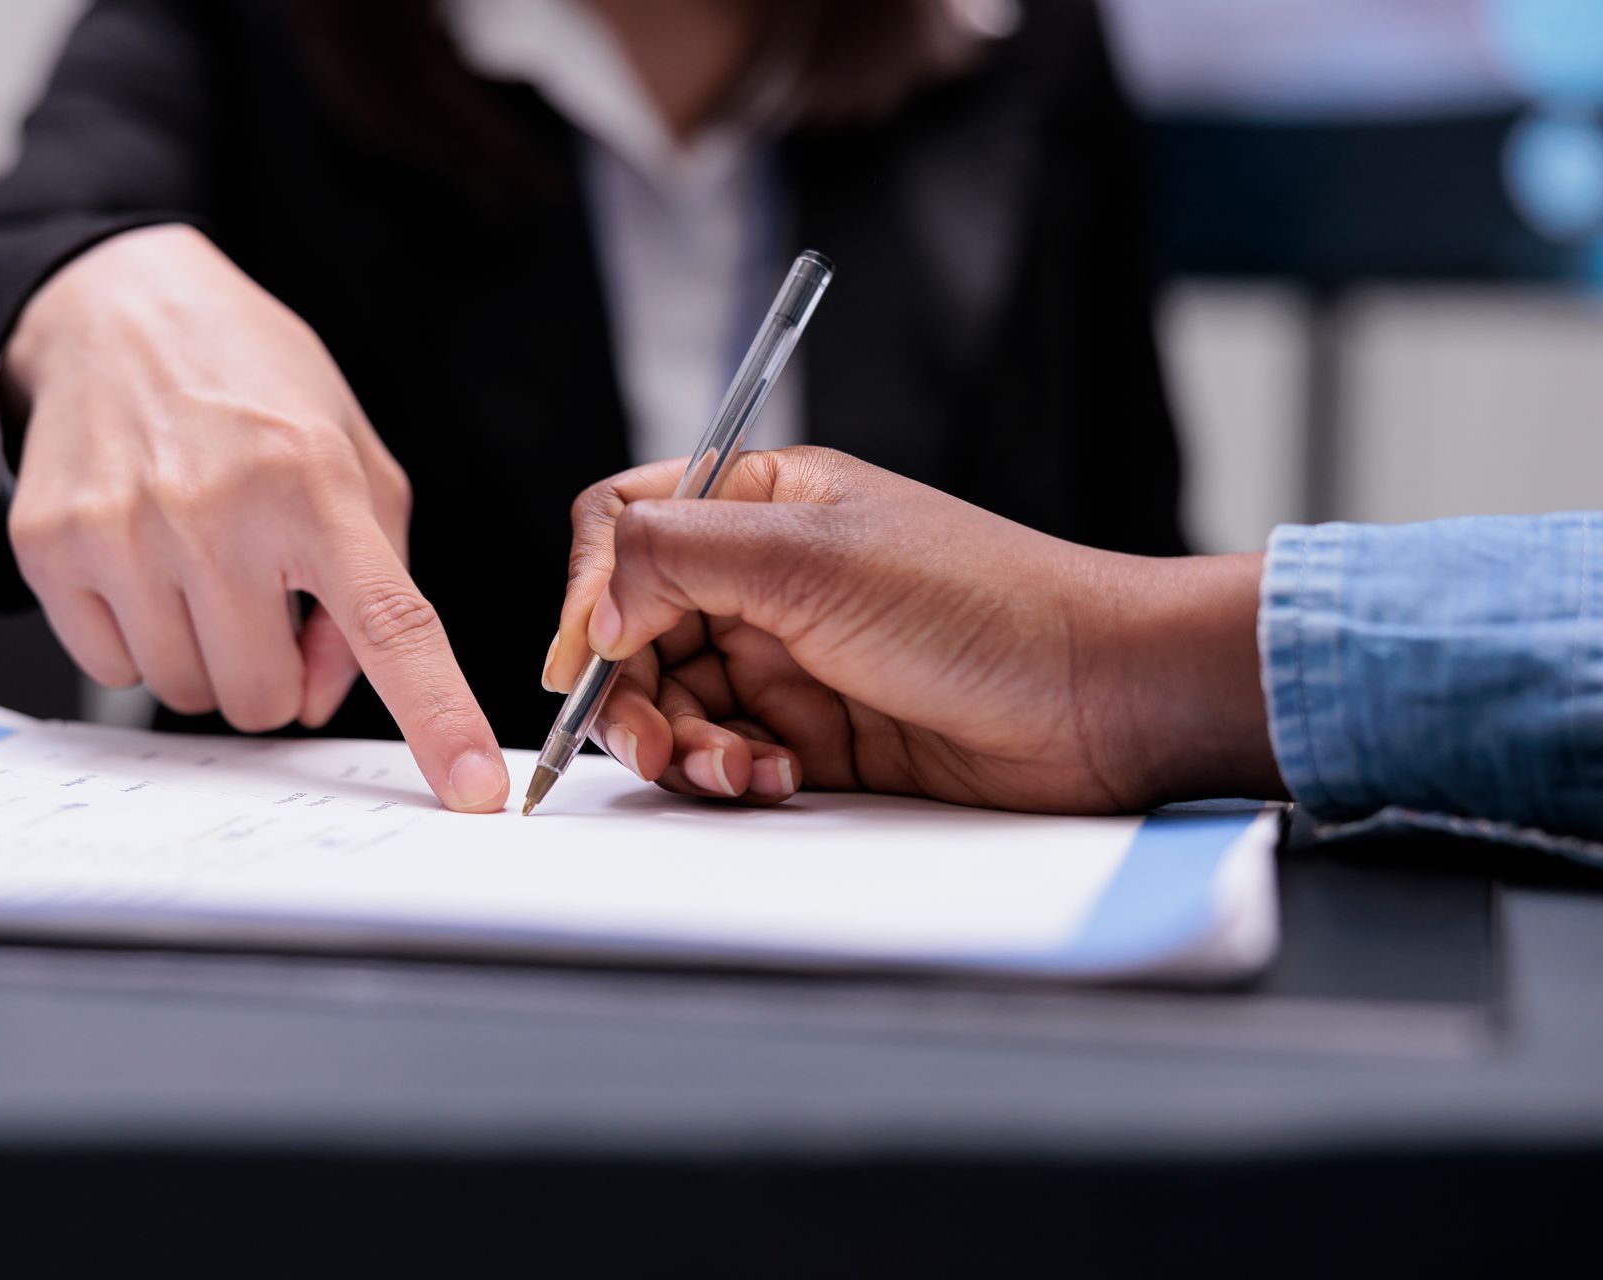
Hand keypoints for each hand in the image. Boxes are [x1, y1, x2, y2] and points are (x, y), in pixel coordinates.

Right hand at [3, 225, 508, 811]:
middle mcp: (216, 511)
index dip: (437, 717)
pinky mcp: (49, 546)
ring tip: (203, 565)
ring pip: (187, 692)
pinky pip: (111, 668)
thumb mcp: (353, 460)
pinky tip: (145, 563)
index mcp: (317, 483)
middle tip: (266, 596)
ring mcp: (123, 531)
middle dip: (274, 670)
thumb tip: (322, 696)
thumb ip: (374, 582)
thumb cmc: (256, 390)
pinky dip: (139, 637)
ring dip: (207, 655)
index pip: (392, 626)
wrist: (120, 310)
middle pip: (263, 698)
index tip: (474, 789)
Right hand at [545, 448, 1283, 812]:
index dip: (590, 591)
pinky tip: (776, 778)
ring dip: (683, 744)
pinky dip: (731, 774)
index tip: (582, 659)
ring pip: (675, 703)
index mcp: (760, 499)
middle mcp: (765, 574)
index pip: (626, 527)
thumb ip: (678, 558)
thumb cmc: (982, 606)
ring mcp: (790, 656)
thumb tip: (589, 605)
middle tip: (652, 743)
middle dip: (630, 692)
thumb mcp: (813, 558)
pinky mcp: (815, 733)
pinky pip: (727, 755)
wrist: (1099, 704)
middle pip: (634, 630)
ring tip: (736, 766)